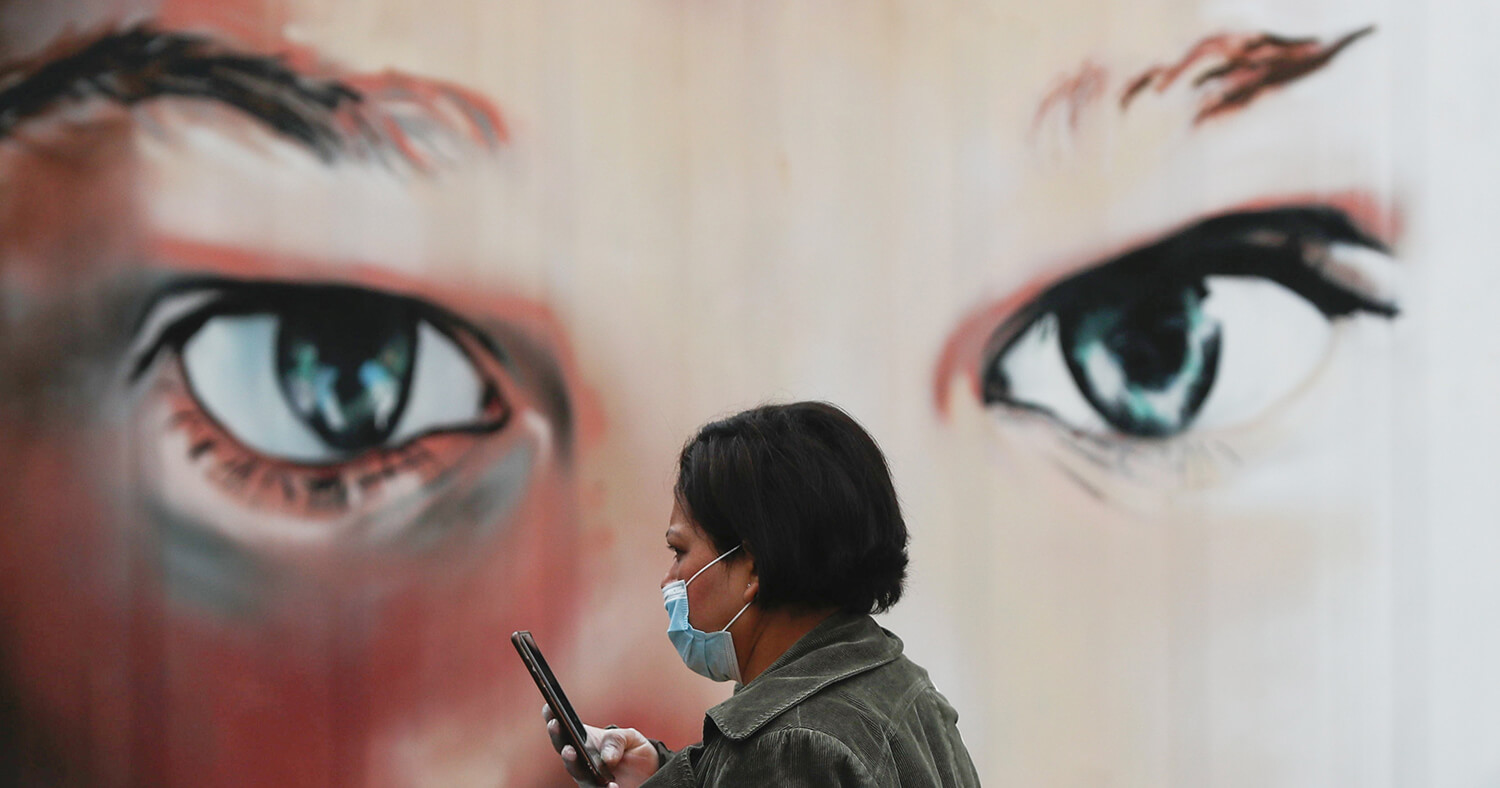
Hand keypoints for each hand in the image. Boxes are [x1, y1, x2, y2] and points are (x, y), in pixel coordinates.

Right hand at [542, 704, 660, 787]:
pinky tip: (612, 784)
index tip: (549, 706)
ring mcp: (588, 778)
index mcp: (585, 741)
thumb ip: (617, 741)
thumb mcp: (629, 737)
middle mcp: (581, 760)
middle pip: (564, 750)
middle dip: (557, 737)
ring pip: (576, 772)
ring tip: (571, 751)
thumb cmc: (633, 750)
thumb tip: (607, 758)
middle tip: (555, 725)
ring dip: (571, 762)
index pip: (565, 729)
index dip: (553, 717)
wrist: (647, 773)